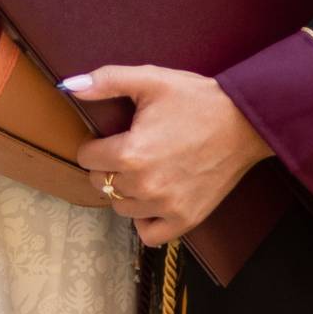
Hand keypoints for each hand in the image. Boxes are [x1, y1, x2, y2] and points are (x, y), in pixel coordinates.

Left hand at [63, 64, 271, 244]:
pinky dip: (144, 221)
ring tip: (141, 170)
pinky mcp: (186, 219)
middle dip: (106, 166)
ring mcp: (166, 206)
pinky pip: (148, 234)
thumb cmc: (196, 99)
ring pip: (121, 208)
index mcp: (131, 152)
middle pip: (101, 183)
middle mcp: (145, 185)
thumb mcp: (151, 79)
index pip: (87, 158)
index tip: (109, 137)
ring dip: (124, 191)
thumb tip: (69, 86)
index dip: (94, 145)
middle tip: (125, 151)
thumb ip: (107, 81)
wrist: (243, 122)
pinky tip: (151, 200)